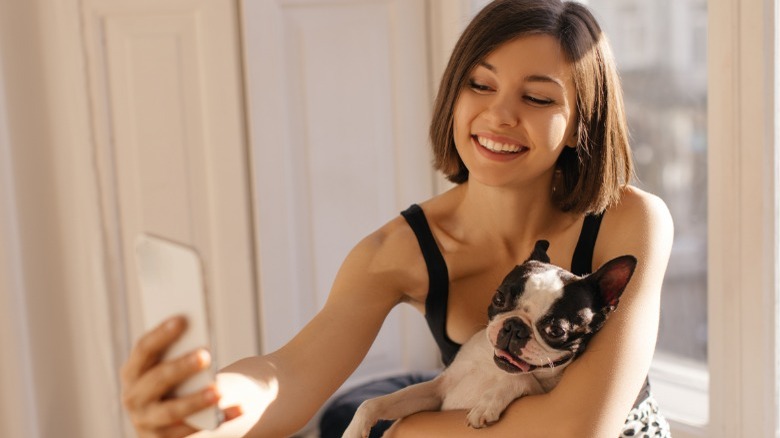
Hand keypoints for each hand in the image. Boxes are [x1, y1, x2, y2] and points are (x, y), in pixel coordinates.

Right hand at [120, 316, 238, 437]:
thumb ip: (179, 349)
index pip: (144, 349)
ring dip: (195, 400)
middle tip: (205, 355)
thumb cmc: (174, 379)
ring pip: (172, 411)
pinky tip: (238, 409)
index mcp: (132, 370)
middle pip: (157, 379)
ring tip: (219, 391)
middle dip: (181, 367)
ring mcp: (145, 421)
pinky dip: (217, 418)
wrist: (168, 418)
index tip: (182, 319)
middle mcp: (133, 397)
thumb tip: (199, 329)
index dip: (161, 333)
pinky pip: (191, 430)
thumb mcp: (169, 364)